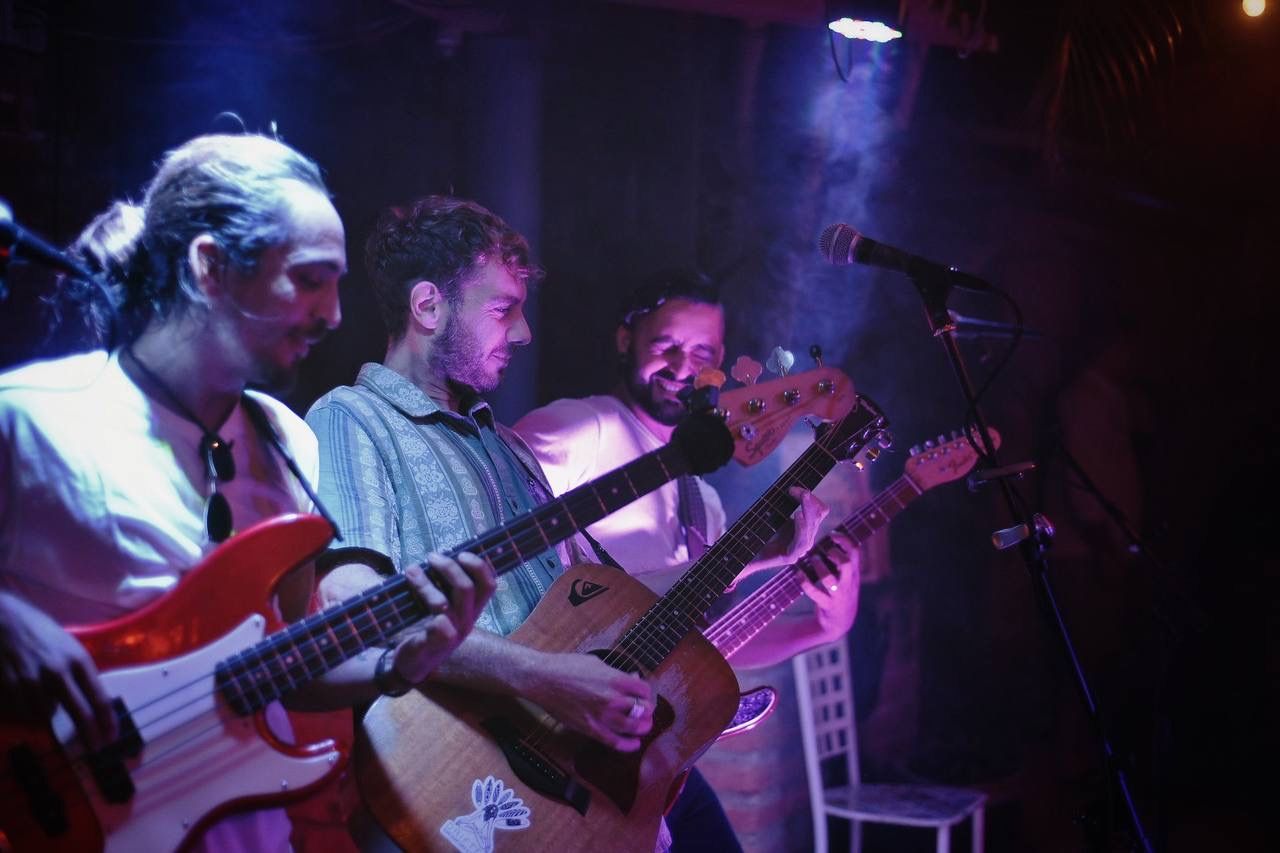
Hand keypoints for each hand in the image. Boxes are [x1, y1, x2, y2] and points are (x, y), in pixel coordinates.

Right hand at [0, 592, 116, 750]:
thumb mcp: (69, 647)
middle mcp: (58, 672)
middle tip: (94, 748)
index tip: (111, 738)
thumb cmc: (40, 633)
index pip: (99, 698)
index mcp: (78, 660)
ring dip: (46, 718)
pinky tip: (23, 700)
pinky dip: (24, 713)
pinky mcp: (8, 686)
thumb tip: (92, 703)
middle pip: (79, 714)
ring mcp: (32, 681)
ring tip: (42, 704)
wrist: (4, 620)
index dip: (107, 722)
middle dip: (89, 735)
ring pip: (45, 717)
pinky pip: (21, 713)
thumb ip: (79, 673)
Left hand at [391, 552, 496, 685]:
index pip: (488, 585)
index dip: (479, 566)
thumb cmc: (427, 627)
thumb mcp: (443, 605)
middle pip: (467, 588)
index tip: (461, 553)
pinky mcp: (434, 645)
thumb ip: (445, 584)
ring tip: (411, 571)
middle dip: (449, 567)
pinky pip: (435, 624)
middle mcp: (466, 621)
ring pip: (444, 603)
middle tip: (431, 557)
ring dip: (425, 583)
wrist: (412, 663)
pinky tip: (405, 593)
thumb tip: (440, 553)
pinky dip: (422, 603)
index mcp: (471, 609)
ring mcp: (452, 634)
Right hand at [521, 652, 653, 751]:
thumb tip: (632, 679)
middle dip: (647, 711)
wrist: (543, 679)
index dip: (646, 693)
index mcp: (615, 679)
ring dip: (641, 728)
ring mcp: (601, 715)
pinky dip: (627, 745)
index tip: (643, 696)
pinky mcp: (590, 728)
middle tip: (645, 712)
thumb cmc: (568, 667)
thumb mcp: (597, 663)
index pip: (644, 690)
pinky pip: (614, 741)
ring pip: (632, 727)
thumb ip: (616, 674)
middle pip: (642, 710)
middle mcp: (612, 698)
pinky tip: (633, 744)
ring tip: (643, 727)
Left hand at [736, 487, 829, 582]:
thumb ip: (789, 504)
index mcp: (807, 530)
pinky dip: (801, 526)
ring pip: (812, 526)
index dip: (811, 497)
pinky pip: (801, 541)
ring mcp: (800, 550)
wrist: (748, 555)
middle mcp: (807, 539)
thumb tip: (799, 488)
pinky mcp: (790, 557)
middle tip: (794, 489)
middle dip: (808, 500)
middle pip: (818, 515)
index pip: (820, 510)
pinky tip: (798, 515)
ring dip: (807, 509)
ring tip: (803, 497)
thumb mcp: (778, 515)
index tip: (793, 488)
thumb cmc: (762, 533)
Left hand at [798, 532, 860, 638]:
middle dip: (834, 554)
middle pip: (847, 564)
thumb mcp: (847, 578)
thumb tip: (828, 540)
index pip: (855, 552)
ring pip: (829, 579)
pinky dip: (804, 582)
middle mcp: (848, 583)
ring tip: (813, 560)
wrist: (840, 623)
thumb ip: (842, 562)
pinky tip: (799, 574)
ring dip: (818, 567)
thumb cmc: (840, 593)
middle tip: (826, 552)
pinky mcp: (827, 605)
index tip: (833, 535)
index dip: (844, 540)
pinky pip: (814, 593)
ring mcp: (838, 595)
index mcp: (854, 573)